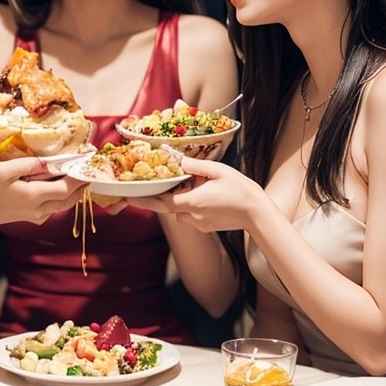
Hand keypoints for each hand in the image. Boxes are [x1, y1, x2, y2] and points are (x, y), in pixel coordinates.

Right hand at [0, 155, 85, 227]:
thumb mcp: (3, 171)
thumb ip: (26, 165)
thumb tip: (46, 161)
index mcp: (34, 195)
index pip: (64, 188)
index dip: (77, 178)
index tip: (85, 166)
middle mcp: (40, 208)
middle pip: (69, 199)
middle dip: (81, 186)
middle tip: (88, 171)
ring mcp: (39, 215)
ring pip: (64, 205)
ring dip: (75, 192)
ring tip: (80, 178)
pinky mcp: (36, 217)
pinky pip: (56, 208)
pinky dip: (64, 199)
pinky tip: (62, 188)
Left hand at [140, 154, 257, 231]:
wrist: (258, 213)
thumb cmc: (239, 189)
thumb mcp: (217, 171)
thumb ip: (193, 165)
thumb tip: (173, 157)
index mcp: (192, 201)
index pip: (160, 201)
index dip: (143, 198)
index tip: (127, 197)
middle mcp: (192, 216)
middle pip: (167, 207)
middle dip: (156, 199)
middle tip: (140, 192)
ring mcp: (199, 224)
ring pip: (179, 211)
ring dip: (181, 200)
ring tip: (196, 186)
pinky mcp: (205, 228)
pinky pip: (191, 216)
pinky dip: (192, 206)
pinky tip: (207, 197)